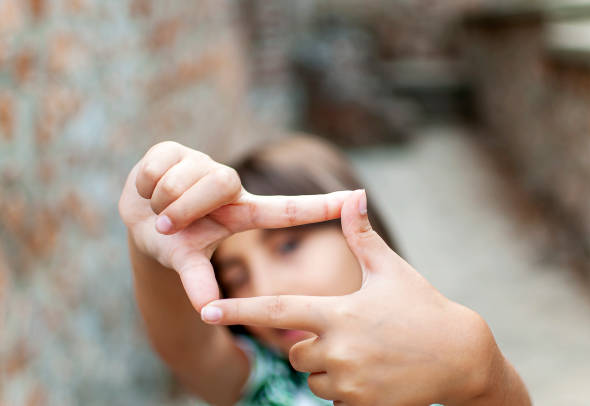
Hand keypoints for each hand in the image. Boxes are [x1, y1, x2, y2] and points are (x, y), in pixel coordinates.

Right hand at [118, 141, 351, 312]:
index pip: (285, 208)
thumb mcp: (187, 260)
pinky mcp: (172, 151)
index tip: (356, 199)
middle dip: (188, 205)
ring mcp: (201, 165)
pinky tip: (147, 190)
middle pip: (222, 181)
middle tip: (168, 224)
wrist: (138, 218)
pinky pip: (157, 167)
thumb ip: (199, 281)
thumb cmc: (175, 240)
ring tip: (159, 210)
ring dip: (162, 200)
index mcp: (241, 212)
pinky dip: (144, 186)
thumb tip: (205, 309)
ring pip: (184, 177)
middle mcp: (228, 186)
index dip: (320, 206)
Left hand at [202, 190, 504, 405]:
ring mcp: (350, 385)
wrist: (462, 357)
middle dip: (311, 344)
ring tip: (368, 354)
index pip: (277, 312)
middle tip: (349, 334)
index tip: (207, 311)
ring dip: (329, 368)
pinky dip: (346, 389)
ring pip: (314, 378)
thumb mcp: (391, 270)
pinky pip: (334, 400)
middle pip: (296, 350)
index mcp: (339, 313)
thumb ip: (361, 237)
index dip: (239, 311)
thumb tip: (352, 196)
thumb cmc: (423, 307)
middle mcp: (338, 351)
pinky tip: (375, 375)